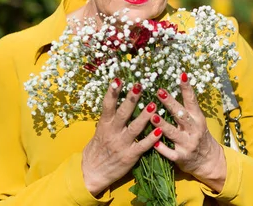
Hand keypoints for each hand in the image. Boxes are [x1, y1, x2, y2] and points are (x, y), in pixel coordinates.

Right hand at [81, 80, 161, 195]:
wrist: (92, 173)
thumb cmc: (97, 149)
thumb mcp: (99, 131)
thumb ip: (108, 119)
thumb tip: (115, 100)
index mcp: (104, 125)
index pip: (107, 106)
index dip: (112, 93)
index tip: (118, 79)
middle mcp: (112, 133)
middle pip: (122, 114)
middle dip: (131, 99)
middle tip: (139, 86)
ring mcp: (122, 144)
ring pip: (134, 128)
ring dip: (144, 117)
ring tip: (153, 105)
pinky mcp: (130, 156)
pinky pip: (142, 145)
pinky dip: (151, 138)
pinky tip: (160, 130)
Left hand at [151, 73, 226, 192]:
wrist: (208, 160)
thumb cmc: (198, 135)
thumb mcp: (196, 120)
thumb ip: (185, 108)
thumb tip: (171, 89)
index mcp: (197, 118)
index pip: (192, 100)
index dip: (187, 88)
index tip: (181, 75)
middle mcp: (194, 130)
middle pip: (181, 115)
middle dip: (171, 103)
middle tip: (160, 92)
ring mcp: (187, 144)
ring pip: (174, 133)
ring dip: (163, 125)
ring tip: (153, 117)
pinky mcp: (181, 157)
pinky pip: (170, 153)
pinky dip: (161, 148)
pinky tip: (153, 143)